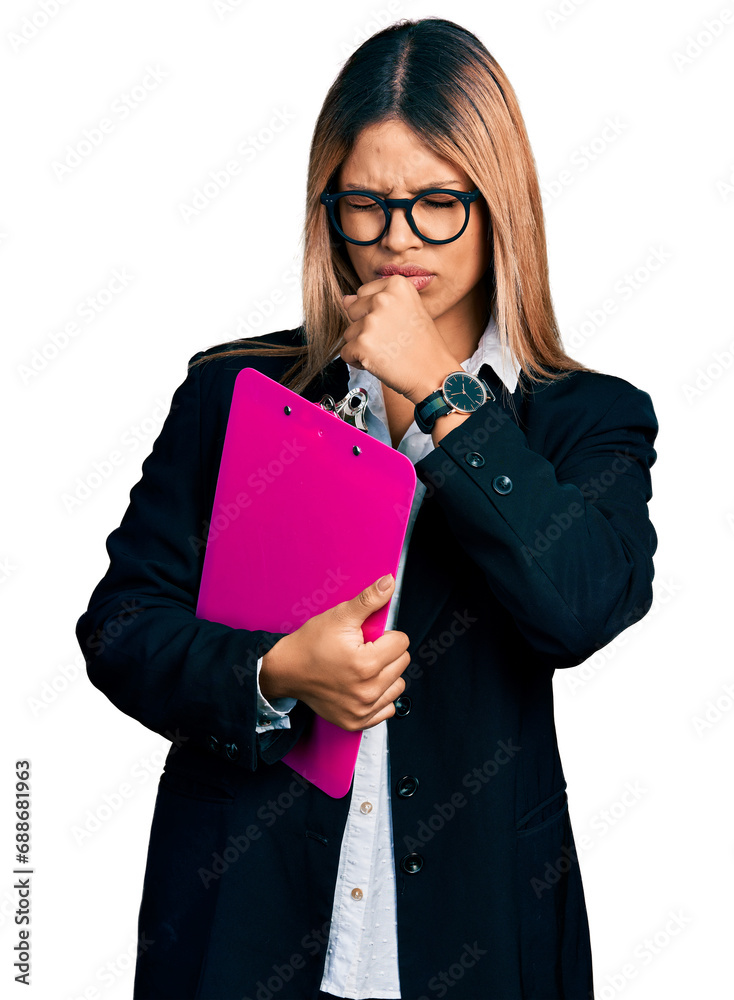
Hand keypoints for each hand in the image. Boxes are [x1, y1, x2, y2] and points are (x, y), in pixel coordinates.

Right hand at [259, 574, 410, 730]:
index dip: (385, 635)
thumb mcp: (339, 616)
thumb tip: (389, 582)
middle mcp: (367, 691)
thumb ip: (368, 600)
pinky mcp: (357, 721)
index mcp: (366, 664)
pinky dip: (380, 696)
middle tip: (362, 650)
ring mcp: (362, 710)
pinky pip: (387, 708)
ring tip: (363, 668)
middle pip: (402, 663)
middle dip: (387, 652)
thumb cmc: (311, 644)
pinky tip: (363, 686)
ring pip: (398, 685)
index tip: (367, 638)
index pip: (402, 642)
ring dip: (386, 674)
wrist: (286, 671)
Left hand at [341, 275, 456, 402]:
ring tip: (387, 352)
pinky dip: (358, 362)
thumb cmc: (423, 345)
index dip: (374, 313)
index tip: (394, 324)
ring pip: (349, 333)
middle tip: (391, 340)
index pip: (363, 294)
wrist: (434, 374)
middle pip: (353, 311)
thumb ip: (376, 300)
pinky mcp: (362, 344)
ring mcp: (372, 321)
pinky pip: (345, 353)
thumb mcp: (407, 311)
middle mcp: (383, 298)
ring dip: (362, 346)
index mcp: (397, 285)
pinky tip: (379, 364)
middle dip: (365, 328)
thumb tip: (345, 299)